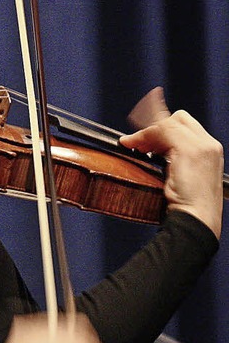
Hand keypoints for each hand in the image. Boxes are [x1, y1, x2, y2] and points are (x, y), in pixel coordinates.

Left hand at [120, 88, 223, 238]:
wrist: (195, 222)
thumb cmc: (186, 210)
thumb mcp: (178, 181)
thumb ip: (169, 162)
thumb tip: (147, 149)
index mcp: (209, 152)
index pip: (186, 126)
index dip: (163, 125)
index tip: (143, 127)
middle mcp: (210, 145)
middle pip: (178, 120)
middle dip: (153, 127)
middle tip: (135, 143)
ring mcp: (203, 146)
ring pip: (169, 124)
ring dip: (145, 133)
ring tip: (131, 145)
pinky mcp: (191, 150)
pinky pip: (162, 131)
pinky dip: (143, 136)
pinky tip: (131, 145)